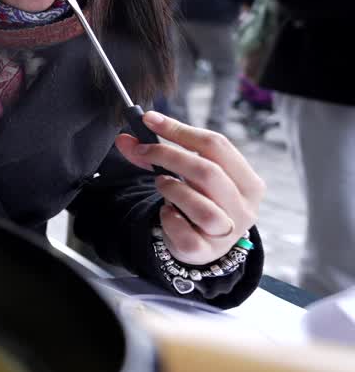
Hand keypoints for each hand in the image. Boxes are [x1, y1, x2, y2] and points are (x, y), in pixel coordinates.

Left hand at [115, 111, 264, 264]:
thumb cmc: (201, 199)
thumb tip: (124, 139)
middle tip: (144, 151)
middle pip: (208, 172)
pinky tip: (167, 212)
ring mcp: (227, 232)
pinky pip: (184, 234)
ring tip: (161, 184)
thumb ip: (158, 154)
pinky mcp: (205, 251)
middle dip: (169, 155)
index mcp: (248, 182)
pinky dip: (169, 218)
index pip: (217, 145)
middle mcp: (244, 208)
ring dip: (172, 189)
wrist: (205, 242)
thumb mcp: (189, 175)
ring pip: (201, 207)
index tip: (149, 120)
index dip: (179, 129)